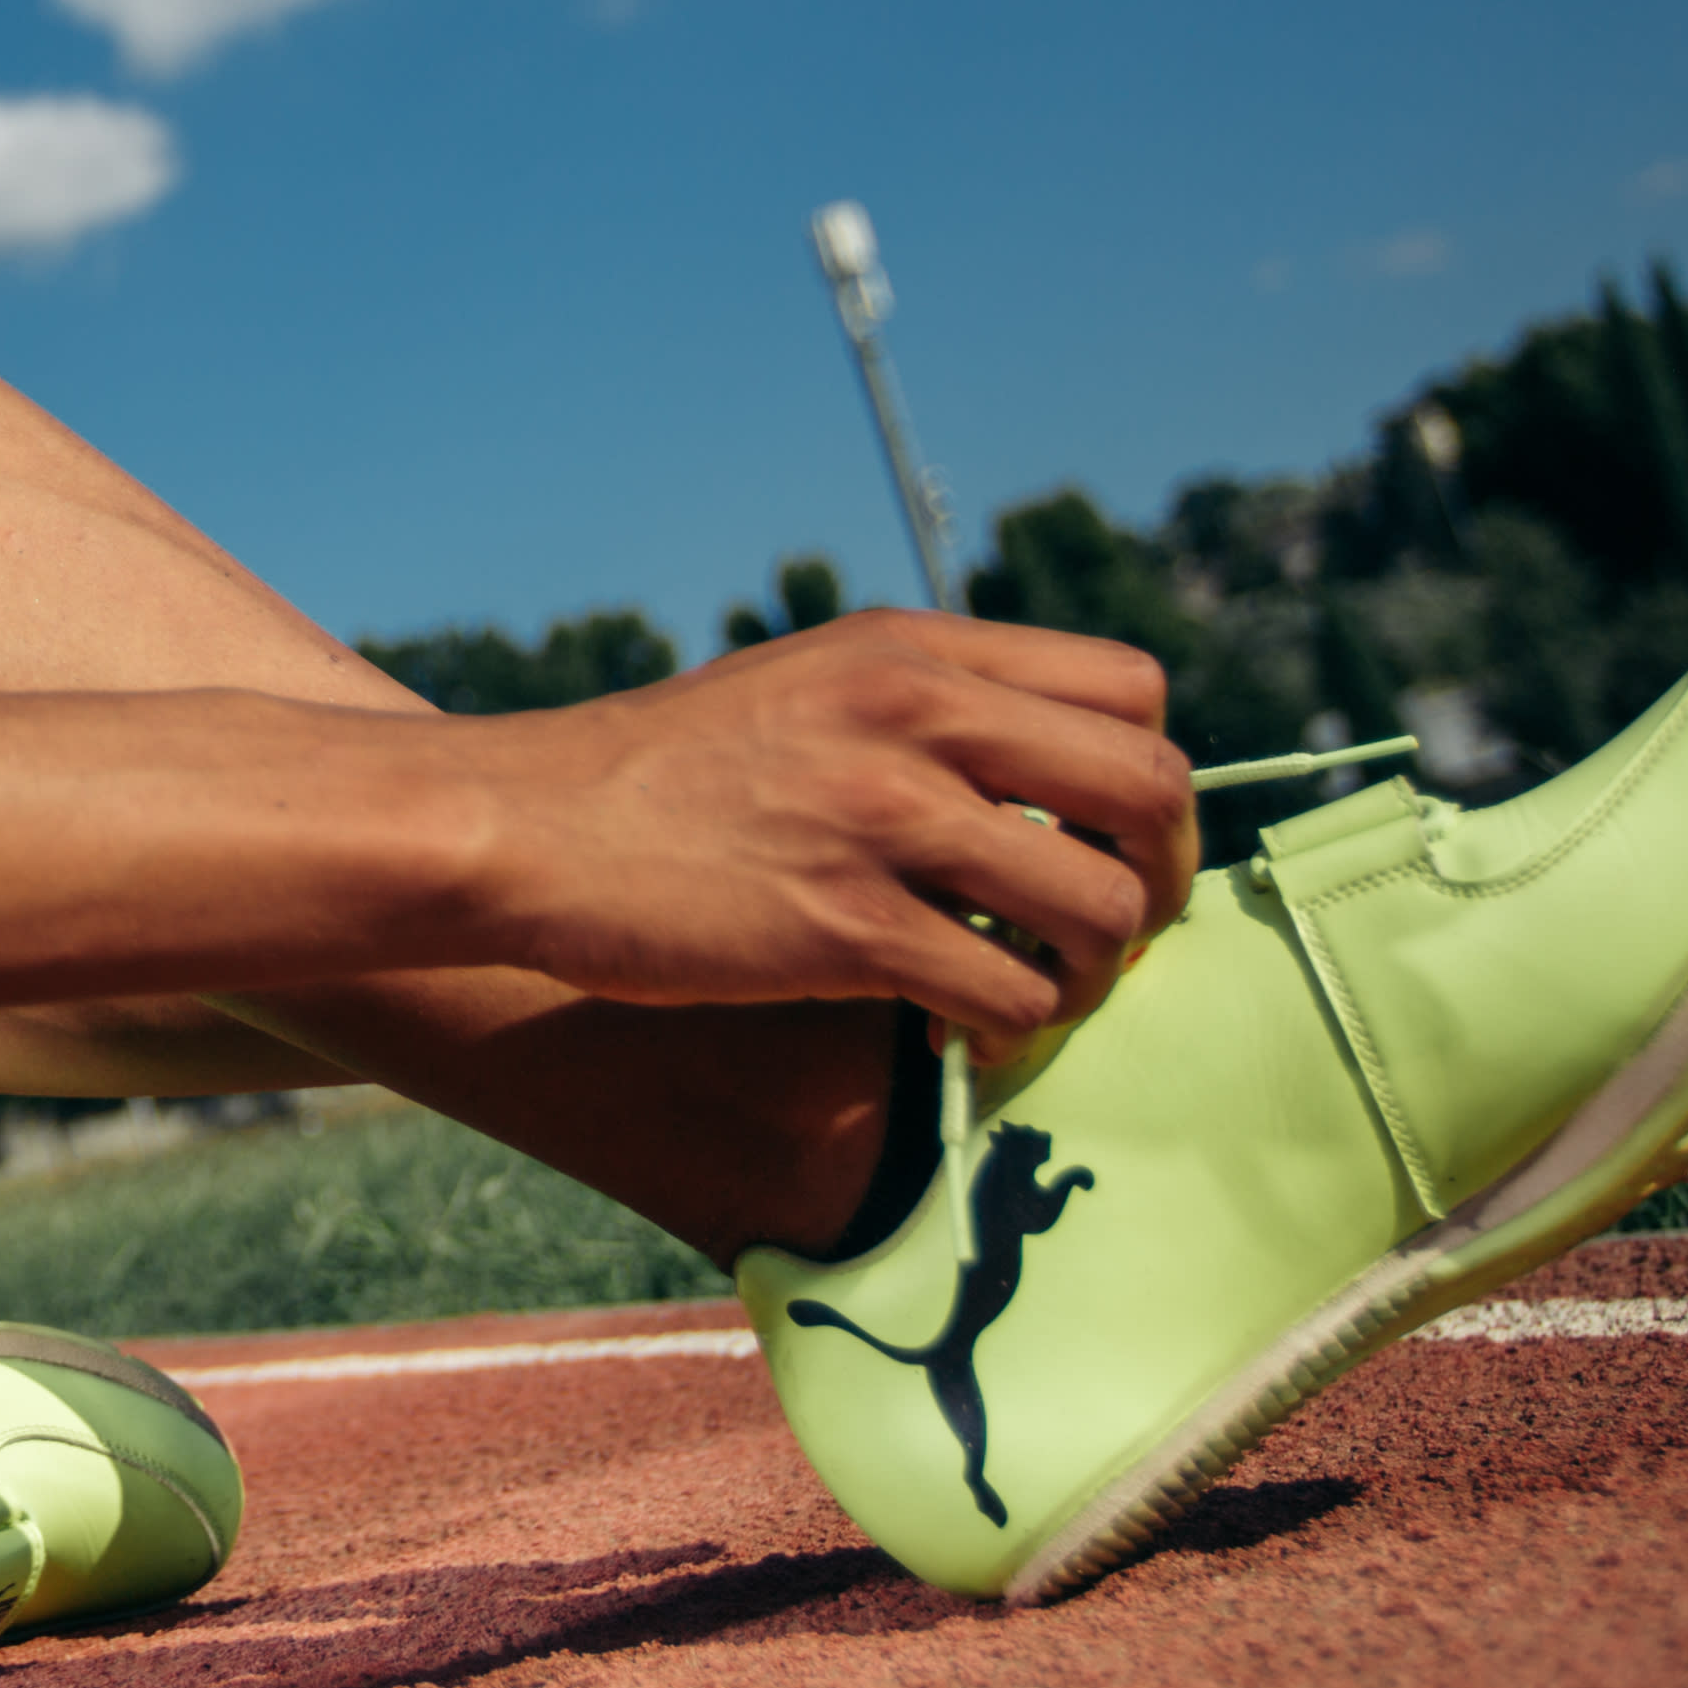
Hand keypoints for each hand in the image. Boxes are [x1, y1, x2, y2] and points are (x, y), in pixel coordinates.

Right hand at [472, 612, 1193, 1057]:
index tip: (1111, 840)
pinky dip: (1005, 1031)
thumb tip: (1051, 778)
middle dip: (1161, 881)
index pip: (1132, 690)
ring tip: (1032, 994)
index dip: (1151, 779)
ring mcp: (882, 821)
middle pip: (1149, 791)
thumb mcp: (808, 683)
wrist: (525, 823)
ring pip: (1098, 907)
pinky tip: (955, 1035)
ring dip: (1091, 974)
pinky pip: (1006, 993)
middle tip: (1112, 934)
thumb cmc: (664, 773)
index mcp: (914, 652)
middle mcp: (915, 718)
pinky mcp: (842, 929)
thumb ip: (927, 707)